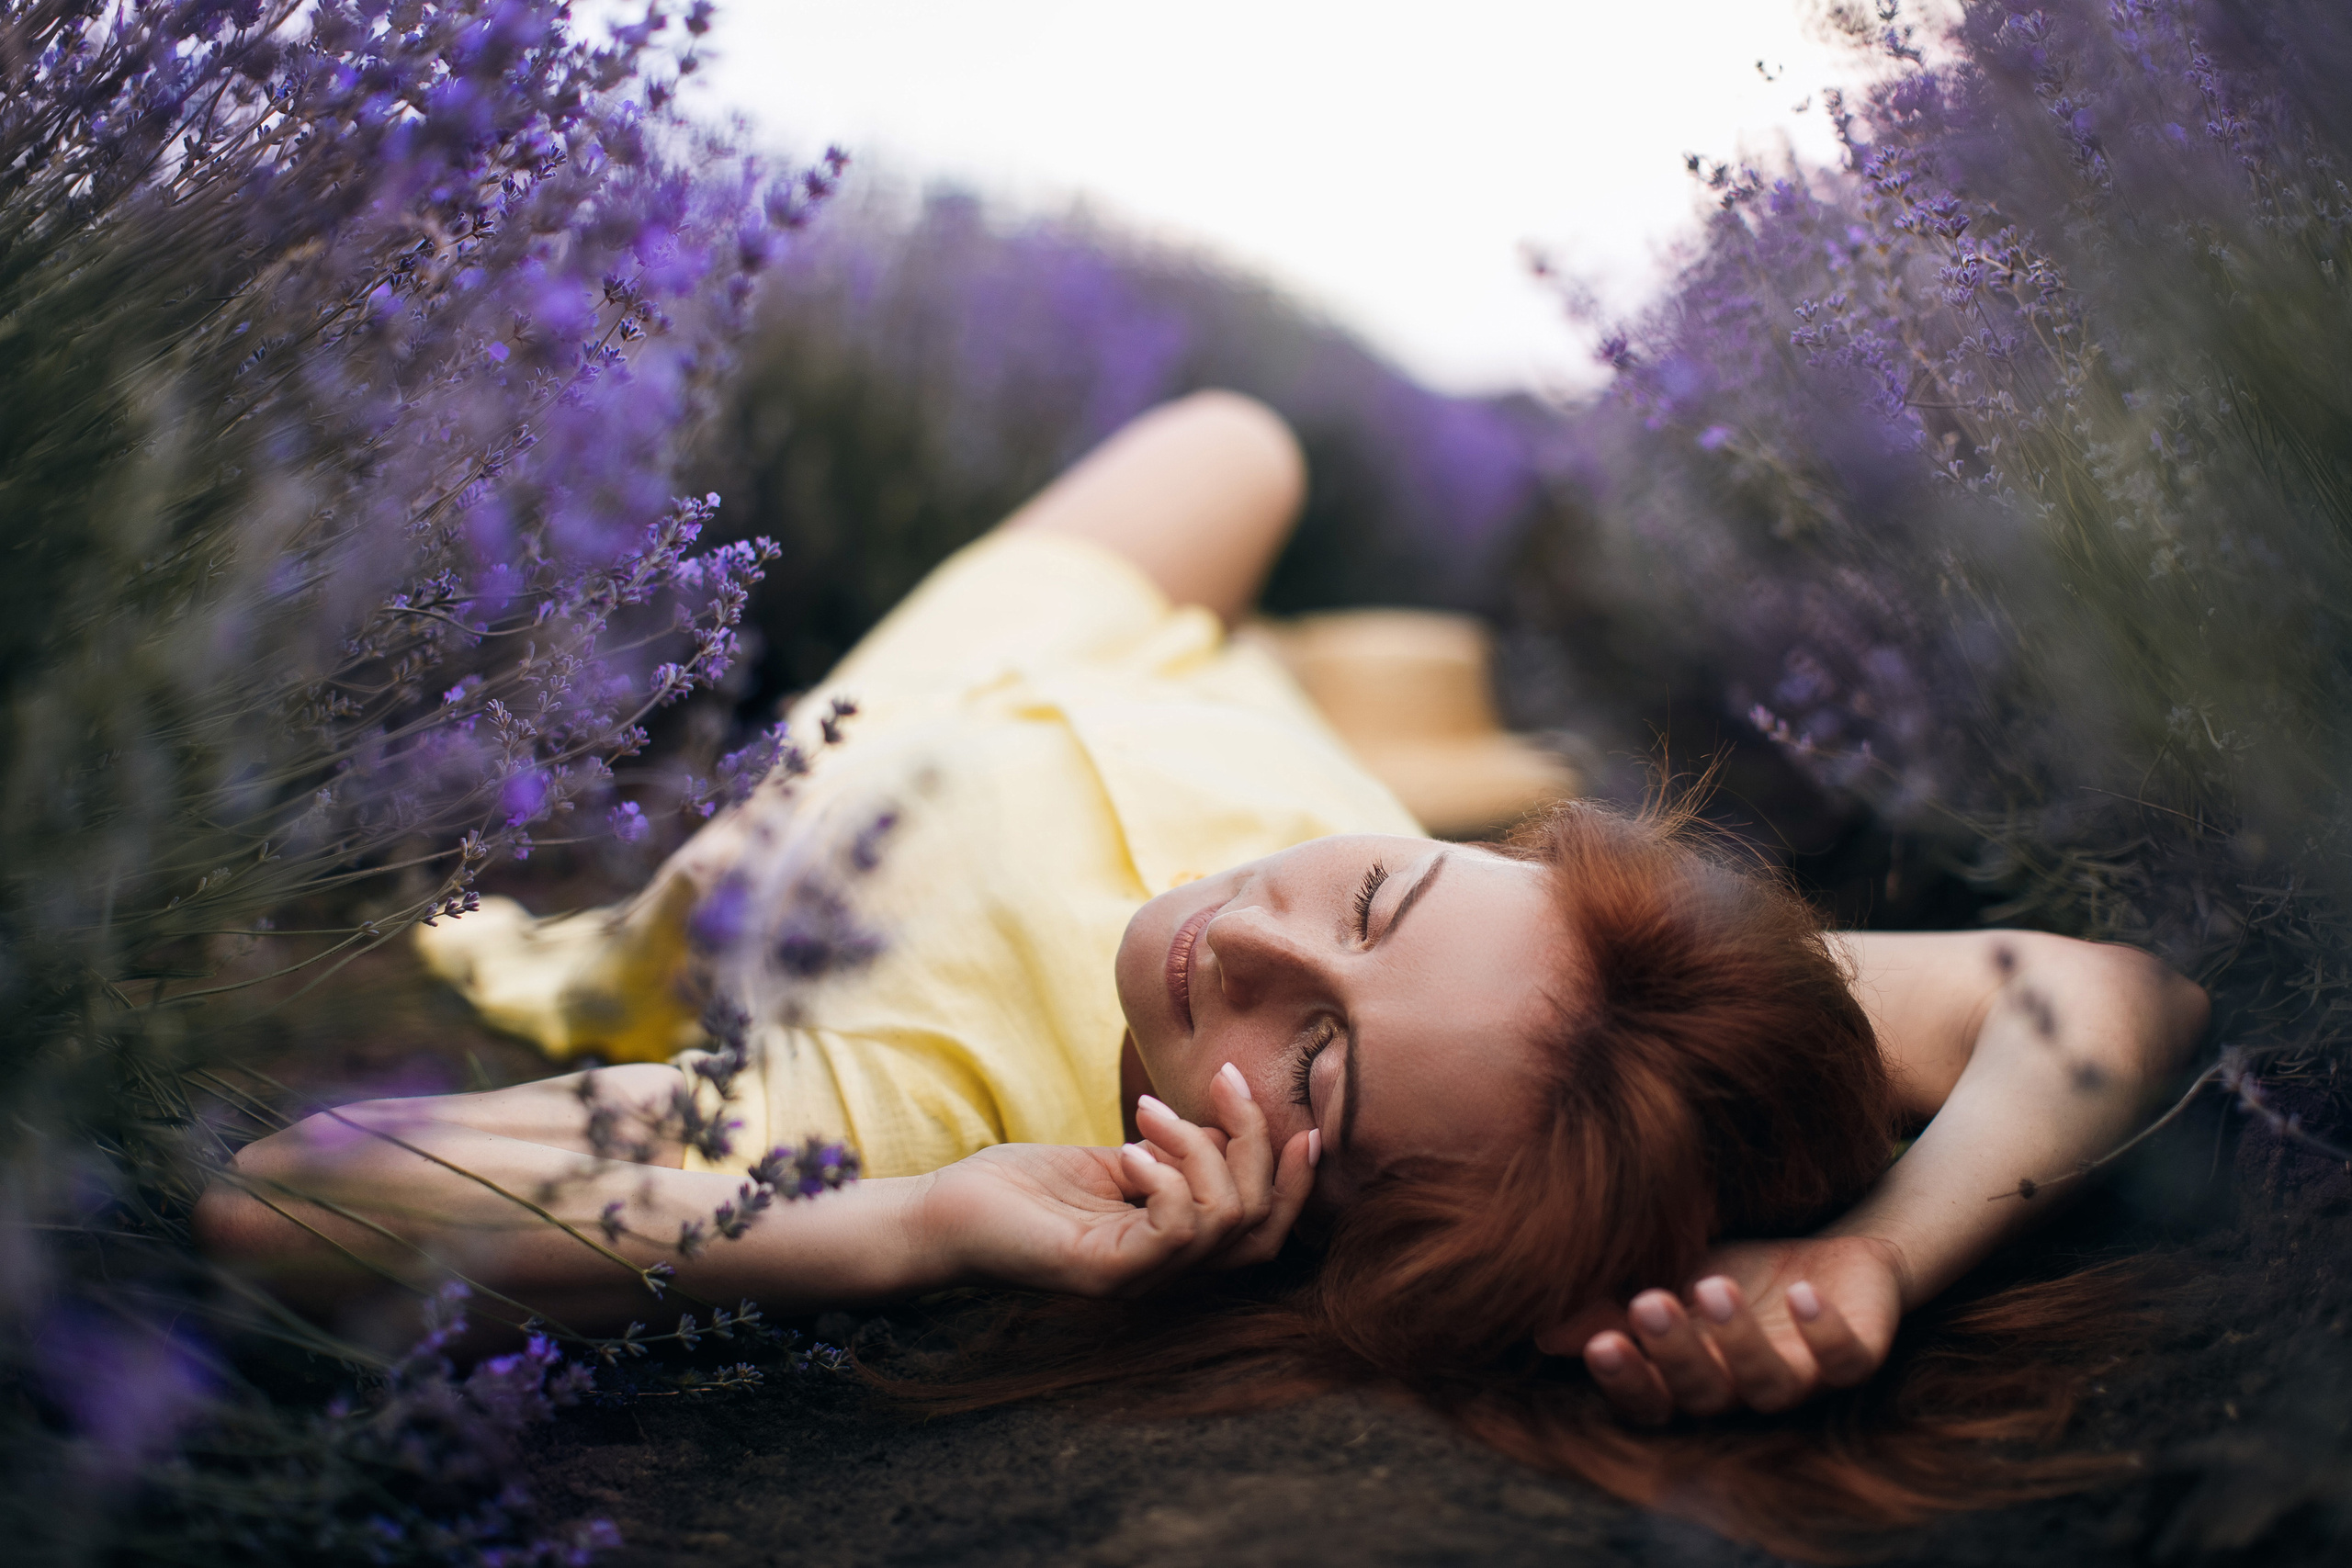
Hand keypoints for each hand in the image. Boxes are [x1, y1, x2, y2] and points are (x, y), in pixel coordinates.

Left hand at [916, 1061, 1316, 1296]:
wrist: (942, 1215)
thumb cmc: (1021, 1188)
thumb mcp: (1114, 1161)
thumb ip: (1171, 1155)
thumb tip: (1222, 1126)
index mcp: (1174, 1252)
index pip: (1266, 1231)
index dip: (1295, 1181)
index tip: (1302, 1122)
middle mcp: (1167, 1277)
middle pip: (1262, 1227)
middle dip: (1257, 1145)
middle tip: (1222, 1083)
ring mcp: (1138, 1281)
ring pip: (1225, 1221)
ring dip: (1200, 1148)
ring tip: (1149, 1112)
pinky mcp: (1104, 1275)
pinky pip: (1174, 1229)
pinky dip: (1166, 1177)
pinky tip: (1129, 1149)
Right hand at [1537, 1234, 1906, 1422]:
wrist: (1828, 1252)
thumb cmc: (1737, 1271)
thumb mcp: (1667, 1278)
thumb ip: (1612, 1306)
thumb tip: (1544, 1330)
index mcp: (1695, 1381)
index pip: (1652, 1400)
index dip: (1627, 1381)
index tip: (1600, 1342)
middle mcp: (1744, 1392)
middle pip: (1705, 1395)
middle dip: (1676, 1353)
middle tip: (1650, 1303)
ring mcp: (1803, 1378)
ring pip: (1769, 1384)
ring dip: (1740, 1341)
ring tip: (1714, 1287)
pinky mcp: (1857, 1355)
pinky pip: (1845, 1360)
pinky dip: (1825, 1333)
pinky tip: (1802, 1296)